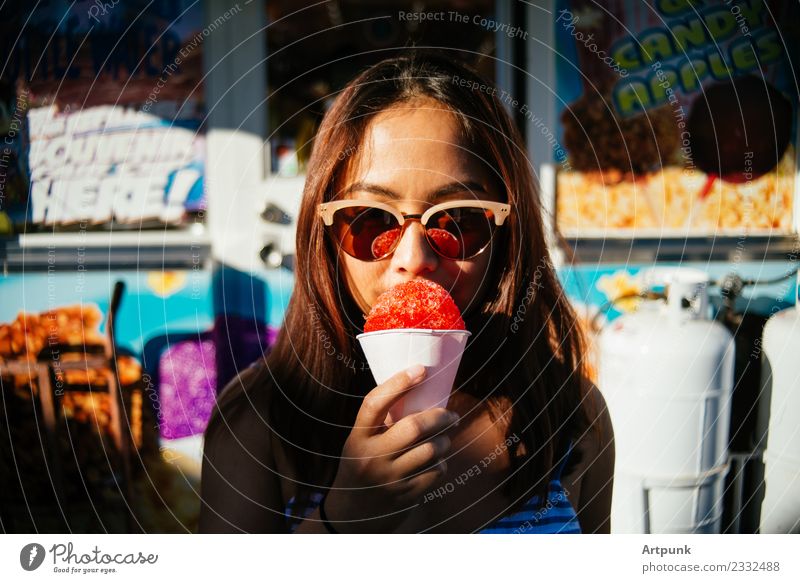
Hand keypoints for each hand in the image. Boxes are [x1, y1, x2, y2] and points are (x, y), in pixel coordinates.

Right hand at [324, 364, 458, 532]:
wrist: (351, 515)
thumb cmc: (361, 466)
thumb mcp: (360, 443)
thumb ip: (380, 423)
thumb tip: (420, 394)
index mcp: (357, 438)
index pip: (375, 403)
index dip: (398, 382)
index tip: (420, 369)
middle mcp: (371, 457)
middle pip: (413, 427)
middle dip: (440, 417)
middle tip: (451, 415)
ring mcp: (389, 478)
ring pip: (431, 450)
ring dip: (445, 441)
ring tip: (445, 438)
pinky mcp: (405, 496)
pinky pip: (435, 472)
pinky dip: (442, 463)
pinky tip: (438, 461)